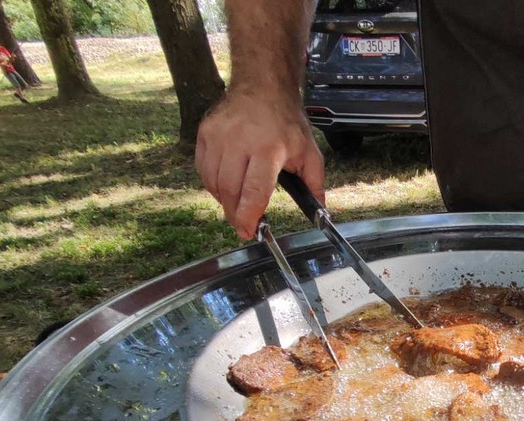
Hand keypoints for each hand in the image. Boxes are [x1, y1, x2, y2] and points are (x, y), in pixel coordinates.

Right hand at [196, 89, 324, 239]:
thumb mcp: (309, 151)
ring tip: (236, 204)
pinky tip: (226, 185)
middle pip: (230, 191)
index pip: (255, 191)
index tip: (249, 231)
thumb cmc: (286, 121)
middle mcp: (240, 142)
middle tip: (242, 225)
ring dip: (224, 200)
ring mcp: (219, 136)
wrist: (263, 85)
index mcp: (269, 149)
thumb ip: (314, 184)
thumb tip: (320, 213)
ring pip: (214, 182)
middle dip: (234, 214)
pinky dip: (212, 184)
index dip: (249, 216)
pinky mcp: (205, 133)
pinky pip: (203, 169)